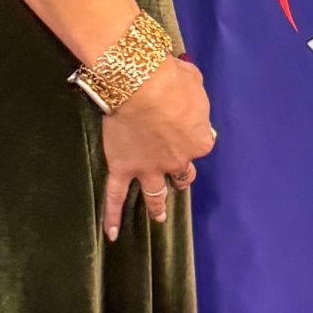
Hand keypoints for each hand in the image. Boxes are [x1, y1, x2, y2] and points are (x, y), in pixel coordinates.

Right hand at [100, 55, 214, 241]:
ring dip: (157, 206)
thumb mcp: (194, 84)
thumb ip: (195, 100)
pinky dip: (112, 216)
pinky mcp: (123, 168)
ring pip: (155, 194)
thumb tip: (190, 99)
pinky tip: (111, 233)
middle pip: (182, 173)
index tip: (186, 125)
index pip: (201, 143)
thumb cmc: (171, 79)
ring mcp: (149, 168)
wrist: (141, 84)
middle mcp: (177, 161)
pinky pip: (116, 196)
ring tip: (159, 217)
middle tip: (180, 179)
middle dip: (181, 175)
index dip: (192, 134)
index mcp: (199, 141)